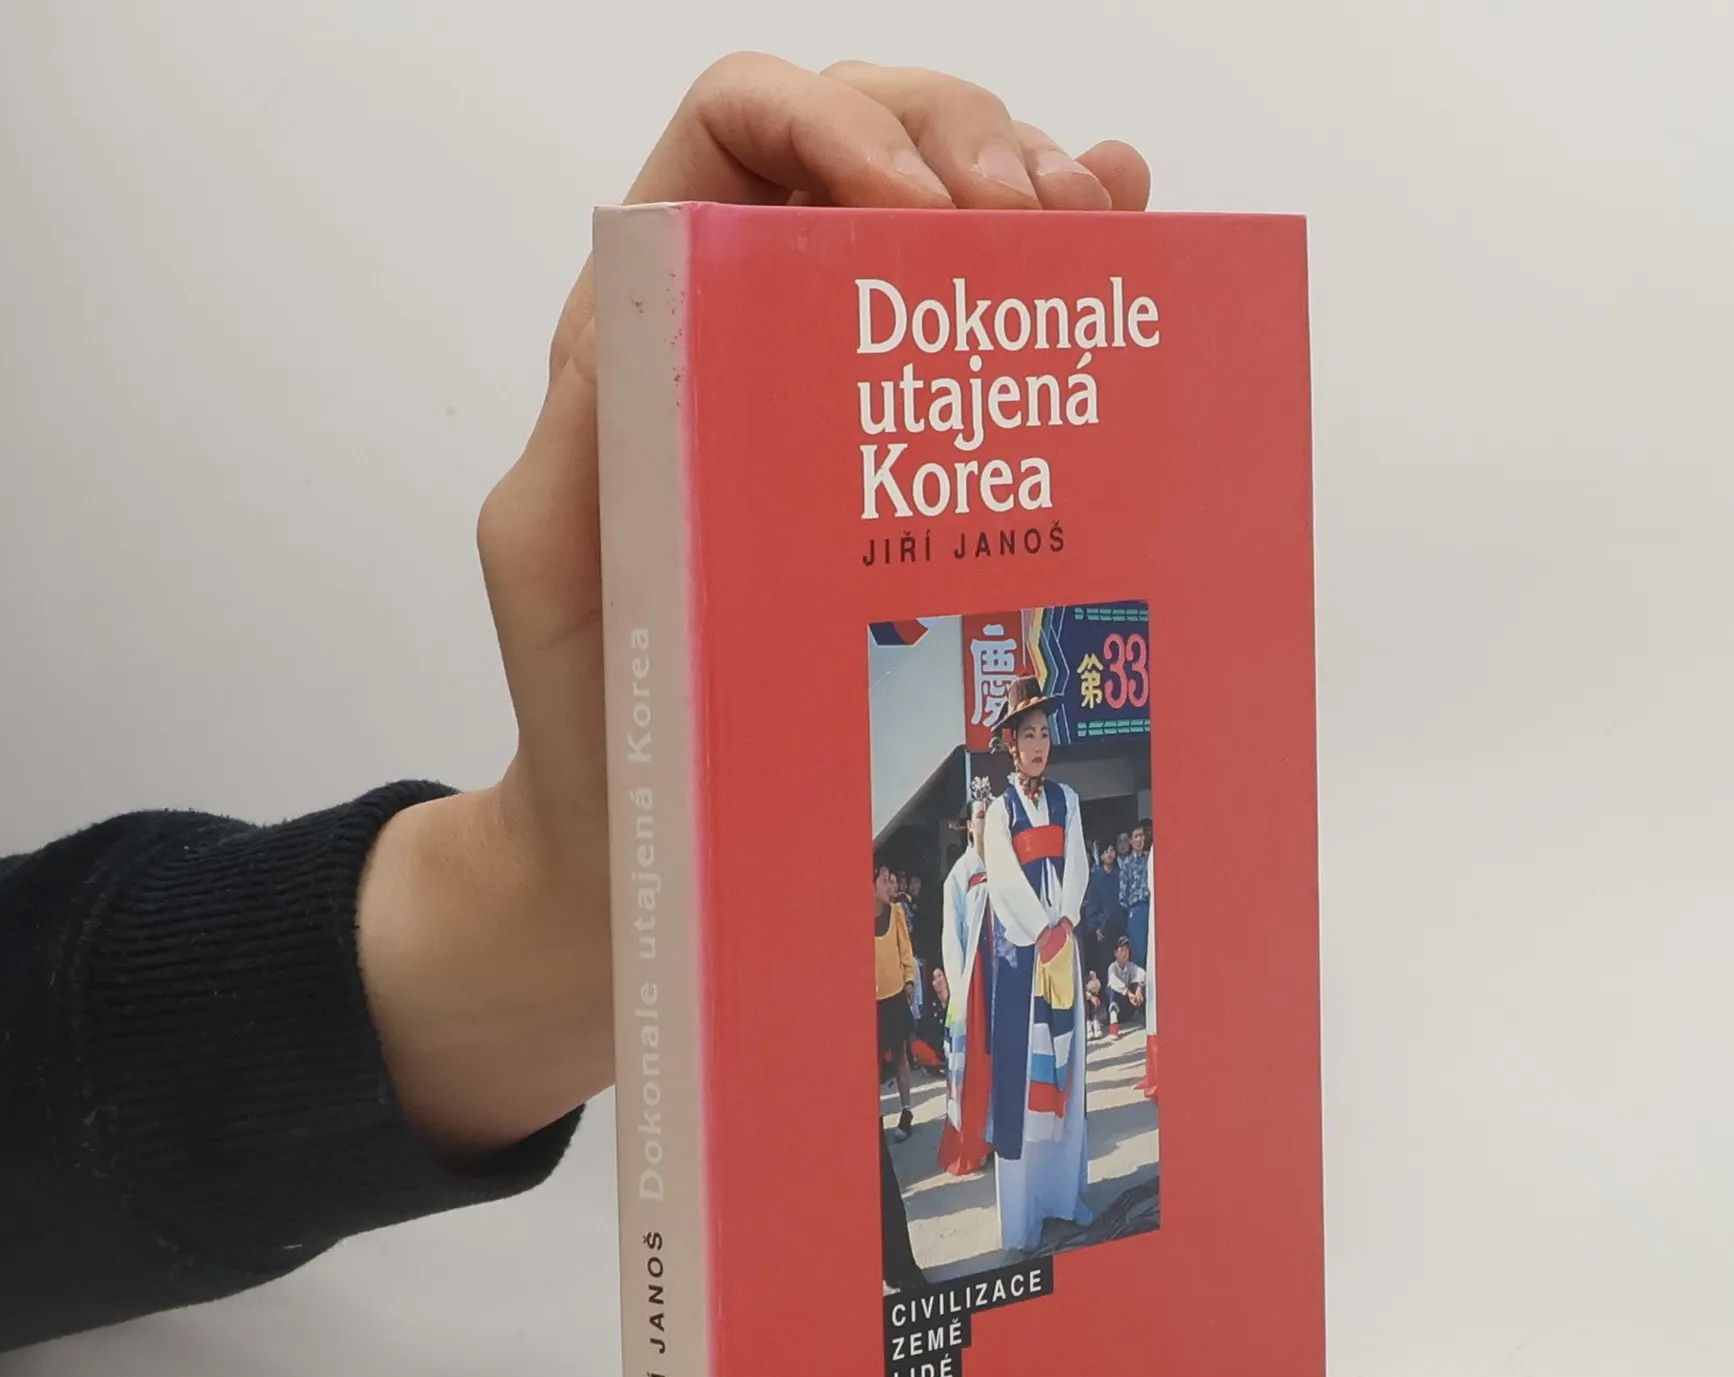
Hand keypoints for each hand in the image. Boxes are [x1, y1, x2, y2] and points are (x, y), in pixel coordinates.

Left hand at [355, 57, 1148, 1158]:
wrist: (646, 846)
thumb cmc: (598, 713)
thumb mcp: (558, 558)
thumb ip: (591, 425)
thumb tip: (667, 296)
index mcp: (660, 327)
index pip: (736, 135)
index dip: (833, 119)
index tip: (914, 212)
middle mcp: (756, 331)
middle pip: (865, 136)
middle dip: (960, 140)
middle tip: (1031, 226)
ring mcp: (849, 393)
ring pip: (947, 205)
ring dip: (1031, 182)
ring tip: (1096, 227)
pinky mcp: (921, 467)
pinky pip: (995, 327)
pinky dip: (1072, 257)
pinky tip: (1121, 245)